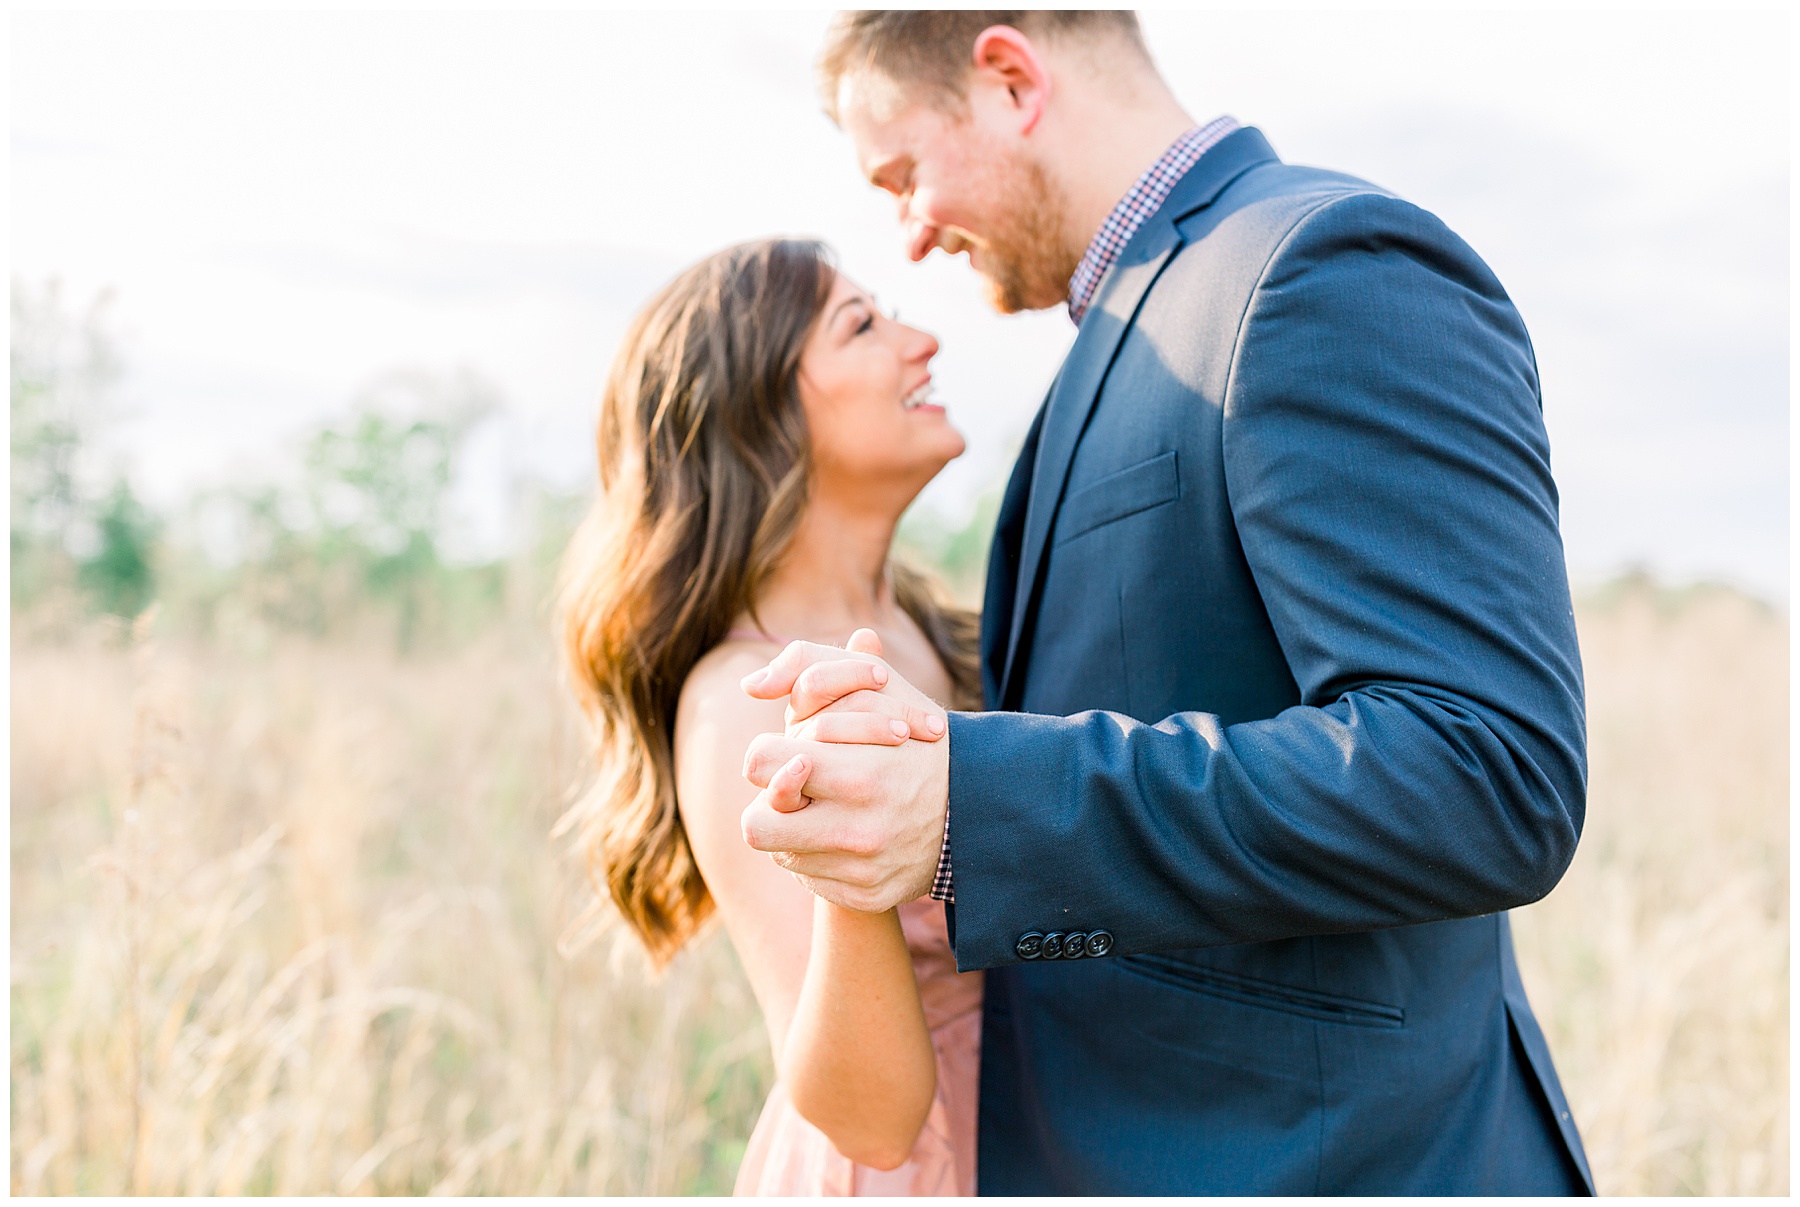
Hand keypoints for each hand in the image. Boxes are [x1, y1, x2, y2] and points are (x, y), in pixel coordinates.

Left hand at [739, 630, 950, 911]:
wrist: (978, 807)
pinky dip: (819, 856)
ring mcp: (864, 869)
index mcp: (860, 775)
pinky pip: (809, 880)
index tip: (786, 753)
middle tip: (789, 790)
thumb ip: (813, 672)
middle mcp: (859, 829)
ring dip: (793, 830)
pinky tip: (845, 836)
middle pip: (755, 826)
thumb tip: (751, 683)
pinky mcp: (868, 896)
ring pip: (780, 854)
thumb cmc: (917, 738)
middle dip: (767, 803)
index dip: (767, 755)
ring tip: (823, 809)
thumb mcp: (877, 690)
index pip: (760, 767)